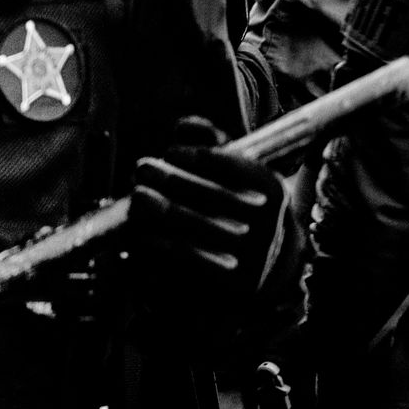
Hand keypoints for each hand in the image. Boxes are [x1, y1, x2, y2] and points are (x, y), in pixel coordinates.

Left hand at [132, 115, 281, 310]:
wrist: (264, 269)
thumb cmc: (237, 207)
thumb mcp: (234, 174)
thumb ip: (210, 144)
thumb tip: (184, 126)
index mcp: (271, 190)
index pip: (228, 164)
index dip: (192, 155)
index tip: (170, 151)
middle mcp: (268, 223)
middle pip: (207, 194)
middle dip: (168, 177)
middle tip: (142, 168)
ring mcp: (253, 255)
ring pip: (193, 224)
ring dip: (158, 208)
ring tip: (138, 196)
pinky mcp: (233, 282)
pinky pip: (187, 256)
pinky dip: (160, 241)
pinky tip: (143, 232)